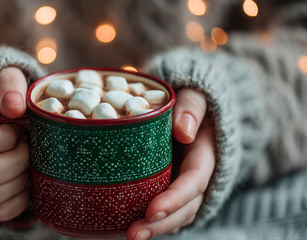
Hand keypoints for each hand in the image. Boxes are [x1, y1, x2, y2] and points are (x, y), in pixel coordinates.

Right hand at [0, 67, 29, 221]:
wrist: (8, 116)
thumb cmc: (8, 96)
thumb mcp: (7, 76)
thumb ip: (8, 82)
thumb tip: (14, 106)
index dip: (3, 137)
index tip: (18, 127)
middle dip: (17, 159)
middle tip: (29, 145)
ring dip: (19, 179)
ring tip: (29, 161)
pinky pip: (0, 211)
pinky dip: (20, 199)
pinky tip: (27, 180)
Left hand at [127, 88, 214, 239]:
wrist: (194, 108)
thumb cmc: (191, 99)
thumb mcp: (197, 94)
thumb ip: (192, 106)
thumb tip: (184, 131)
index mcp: (205, 154)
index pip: (194, 182)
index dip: (175, 198)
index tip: (152, 210)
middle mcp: (197, 175)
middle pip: (185, 207)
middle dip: (162, 223)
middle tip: (134, 235)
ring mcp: (184, 183)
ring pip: (176, 213)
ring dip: (155, 228)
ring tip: (129, 237)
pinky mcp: (171, 185)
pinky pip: (165, 207)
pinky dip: (151, 220)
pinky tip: (126, 227)